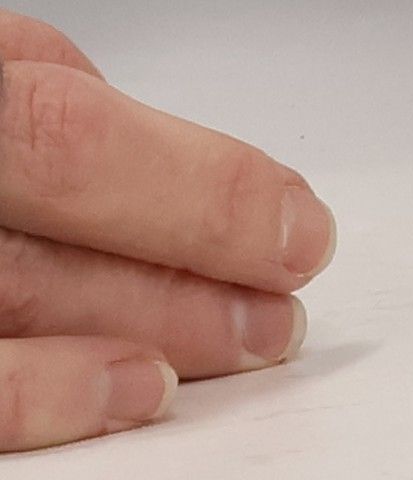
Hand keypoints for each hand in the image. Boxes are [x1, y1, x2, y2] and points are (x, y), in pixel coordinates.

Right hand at [0, 12, 329, 453]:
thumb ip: (43, 95)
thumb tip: (177, 170)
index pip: (66, 134)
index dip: (194, 185)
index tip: (296, 226)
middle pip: (35, 241)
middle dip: (187, 274)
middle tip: (283, 307)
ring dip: (136, 337)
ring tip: (239, 348)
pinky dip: (34, 398)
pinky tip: (127, 392)